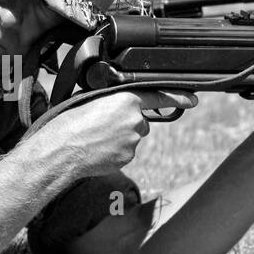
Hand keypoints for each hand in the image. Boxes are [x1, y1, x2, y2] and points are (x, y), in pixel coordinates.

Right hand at [34, 90, 197, 178]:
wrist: (61, 150)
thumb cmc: (70, 122)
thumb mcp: (91, 99)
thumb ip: (113, 100)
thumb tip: (119, 107)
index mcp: (126, 99)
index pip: (158, 96)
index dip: (178, 97)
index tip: (192, 100)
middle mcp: (135, 120)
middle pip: (141, 121)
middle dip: (127, 123)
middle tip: (103, 125)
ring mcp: (133, 141)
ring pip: (133, 137)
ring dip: (120, 138)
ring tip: (96, 138)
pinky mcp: (127, 157)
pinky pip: (126, 152)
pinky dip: (115, 151)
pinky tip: (99, 150)